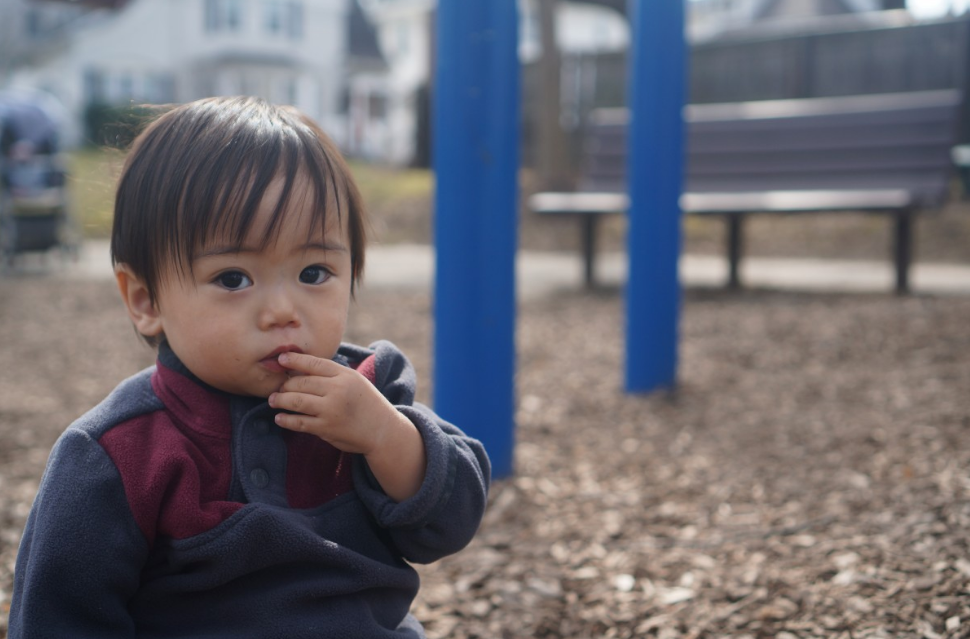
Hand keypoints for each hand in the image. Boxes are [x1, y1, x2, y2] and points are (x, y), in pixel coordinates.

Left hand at [269, 352, 426, 500]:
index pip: (313, 363)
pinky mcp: (326, 428)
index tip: (280, 359)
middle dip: (285, 384)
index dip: (294, 360)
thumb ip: (333, 374)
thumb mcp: (355, 381)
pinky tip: (280, 418)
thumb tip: (301, 368)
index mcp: (345, 375)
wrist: (382, 430)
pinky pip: (299, 422)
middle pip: (301, 382)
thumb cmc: (367, 403)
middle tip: (278, 387)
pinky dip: (286, 420)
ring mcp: (331, 410)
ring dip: (280, 400)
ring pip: (296, 401)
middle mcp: (337, 390)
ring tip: (273, 400)